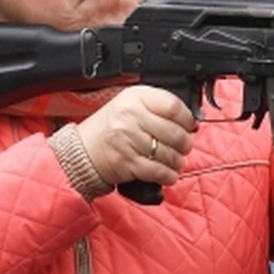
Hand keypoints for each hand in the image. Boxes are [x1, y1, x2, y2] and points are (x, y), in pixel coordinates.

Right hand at [75, 87, 197, 187]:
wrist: (83, 149)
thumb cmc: (111, 127)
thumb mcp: (131, 104)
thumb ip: (157, 107)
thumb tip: (189, 121)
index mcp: (135, 98)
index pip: (173, 105)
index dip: (188, 118)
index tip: (191, 125)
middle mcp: (131, 116)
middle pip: (175, 132)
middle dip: (186, 143)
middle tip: (185, 146)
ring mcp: (128, 140)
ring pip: (169, 154)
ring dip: (178, 161)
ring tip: (176, 160)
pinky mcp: (127, 162)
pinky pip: (158, 171)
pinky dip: (168, 175)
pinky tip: (169, 174)